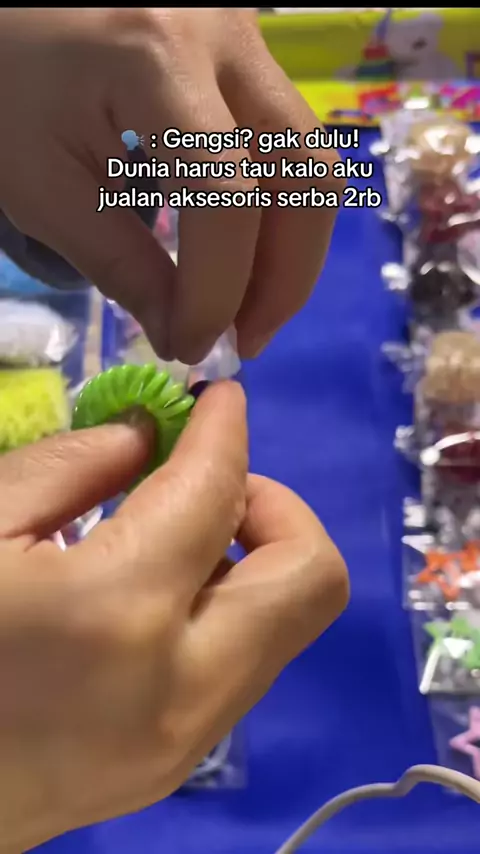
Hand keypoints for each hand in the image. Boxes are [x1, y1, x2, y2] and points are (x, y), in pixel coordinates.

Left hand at [0, 9, 340, 363]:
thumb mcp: (43, 185)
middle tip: (247, 340)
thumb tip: (184, 336)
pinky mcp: (247, 48)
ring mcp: (246, 34)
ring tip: (247, 309)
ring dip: (291, 250)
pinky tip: (243, 255)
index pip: (226, 199)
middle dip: (287, 277)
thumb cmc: (4, 84)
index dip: (219, 291)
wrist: (5, 3)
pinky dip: (276, 212)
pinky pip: (286, 143)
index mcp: (158, 59)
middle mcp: (225, 36)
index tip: (191, 346)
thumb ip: (119, 264)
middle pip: (305, 176)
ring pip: (310, 160)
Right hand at [0, 382, 347, 850]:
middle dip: (276, 508)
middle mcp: (182, 685)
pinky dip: (225, 612)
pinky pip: (243, 665)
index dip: (226, 428)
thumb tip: (149, 437)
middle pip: (312, 578)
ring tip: (173, 541)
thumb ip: (72, 465)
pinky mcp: (177, 766)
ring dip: (253, 562)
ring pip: (287, 627)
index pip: (216, 492)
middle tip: (206, 485)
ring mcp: (188, 741)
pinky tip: (154, 600)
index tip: (220, 397)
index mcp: (116, 610)